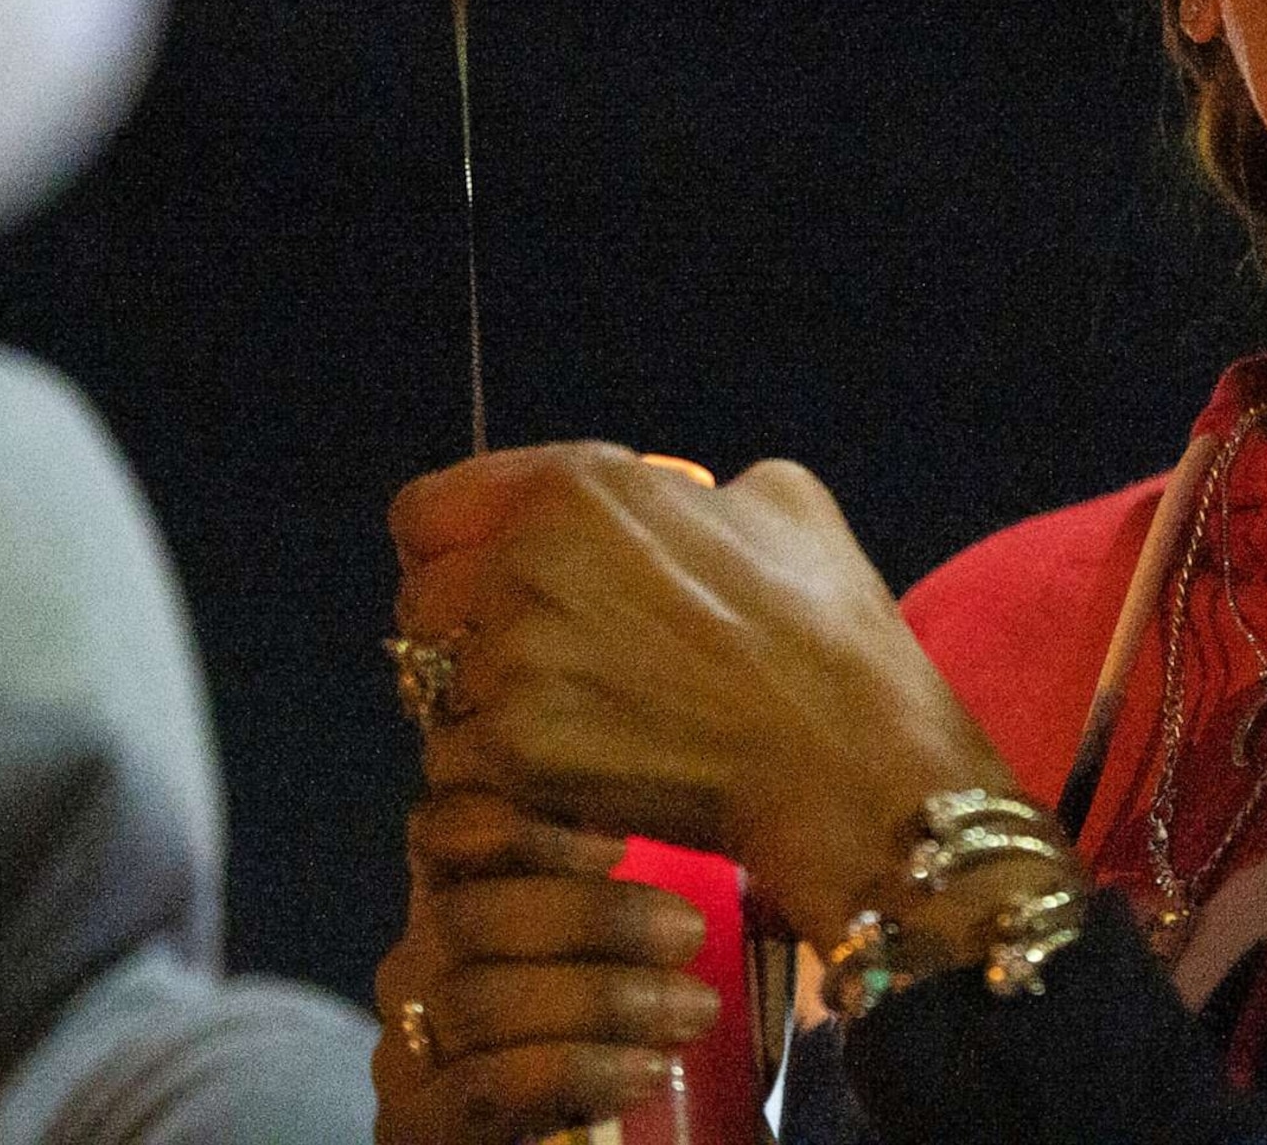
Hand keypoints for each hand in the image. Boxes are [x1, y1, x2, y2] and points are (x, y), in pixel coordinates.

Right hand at [372, 791, 716, 1144]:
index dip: (517, 826)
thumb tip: (708, 837)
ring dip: (597, 999)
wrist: (588, 1139)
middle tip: (689, 934)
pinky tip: (645, 1072)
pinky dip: (571, 1071)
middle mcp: (414, 971)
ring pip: (475, 1000)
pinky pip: (481, 1086)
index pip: (446, 834)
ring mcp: (402, 1054)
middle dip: (589, 918)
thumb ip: (630, 910)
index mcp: (459, 907)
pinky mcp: (410, 1129)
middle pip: (466, 914)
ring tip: (691, 1011)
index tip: (617, 843)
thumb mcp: (625, 959)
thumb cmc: (617, 1046)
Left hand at [388, 441, 1013, 939]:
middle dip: (466, 635)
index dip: (451, 546)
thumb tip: (672, 500)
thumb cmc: (827, 629)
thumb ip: (691, 489)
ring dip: (484, 710)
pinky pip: (462, 762)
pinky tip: (575, 776)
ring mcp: (515, 661)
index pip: (428, 511)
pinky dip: (505, 776)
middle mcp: (527, 563)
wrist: (845, 759)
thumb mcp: (783, 502)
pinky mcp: (516, 751)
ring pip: (436, 690)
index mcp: (580, 490)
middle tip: (536, 669)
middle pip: (421, 603)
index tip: (483, 579)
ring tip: (566, 730)